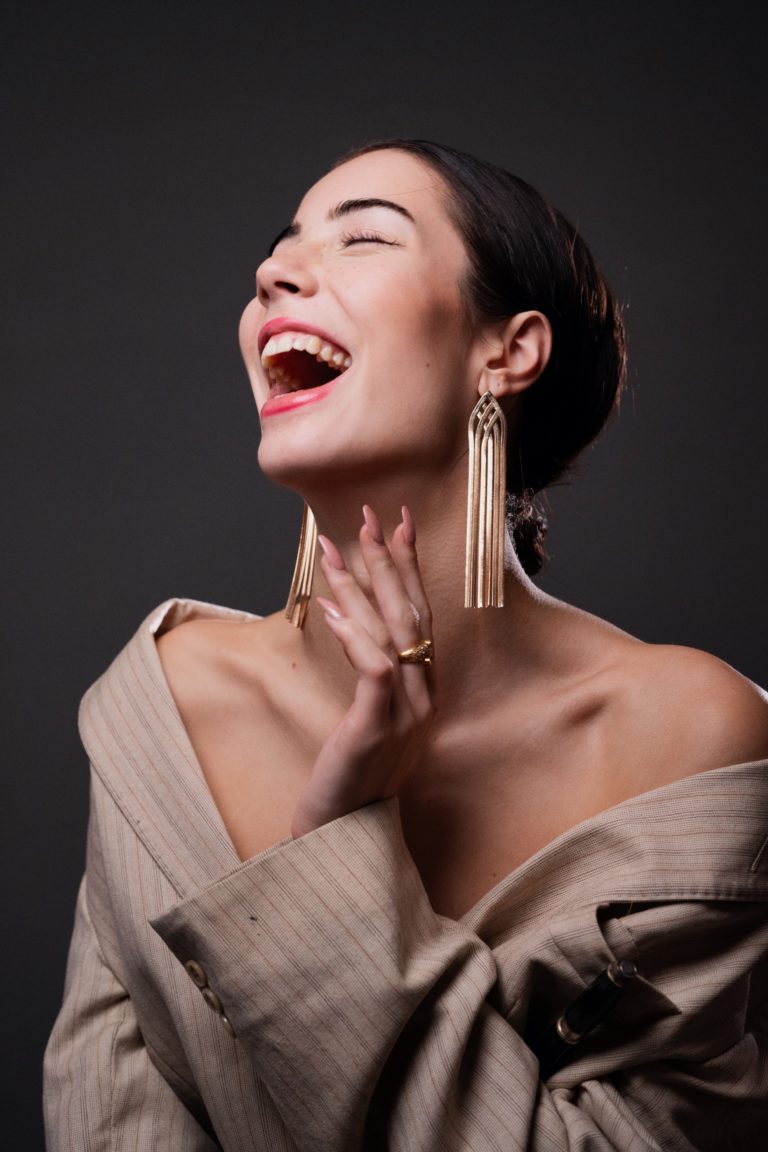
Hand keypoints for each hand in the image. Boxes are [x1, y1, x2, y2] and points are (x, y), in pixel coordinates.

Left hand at [290, 505, 434, 837]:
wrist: (341, 839)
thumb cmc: (350, 780)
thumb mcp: (369, 722)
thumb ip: (376, 681)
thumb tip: (359, 632)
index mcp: (424, 694)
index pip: (420, 618)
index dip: (409, 571)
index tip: (397, 528)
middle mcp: (423, 701)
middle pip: (410, 616)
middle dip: (389, 562)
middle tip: (369, 518)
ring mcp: (404, 717)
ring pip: (391, 634)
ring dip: (361, 585)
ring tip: (334, 548)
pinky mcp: (375, 730)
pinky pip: (374, 668)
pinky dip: (353, 633)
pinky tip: (328, 605)